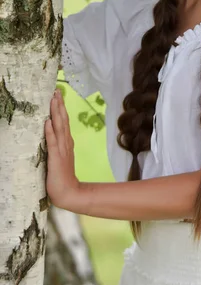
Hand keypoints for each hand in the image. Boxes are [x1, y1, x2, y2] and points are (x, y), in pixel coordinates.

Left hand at [44, 89, 79, 209]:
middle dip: (59, 105)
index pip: (63, 121)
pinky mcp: (56, 158)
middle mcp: (66, 143)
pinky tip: (47, 122)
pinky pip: (52, 143)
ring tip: (53, 100)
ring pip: (59, 127)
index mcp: (67, 142)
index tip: (57, 95)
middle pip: (63, 120)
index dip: (60, 108)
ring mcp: (62, 150)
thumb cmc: (62, 176)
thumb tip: (53, 131)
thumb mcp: (61, 157)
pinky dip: (50, 132)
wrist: (69, 193)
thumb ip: (58, 144)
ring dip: (56, 113)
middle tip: (56, 91)